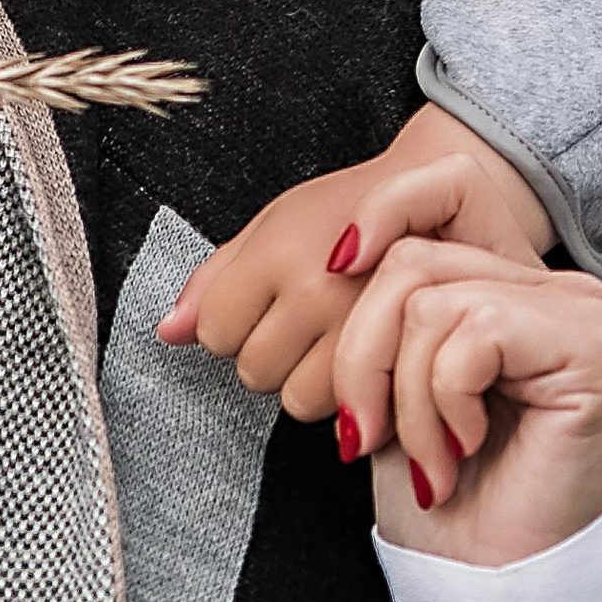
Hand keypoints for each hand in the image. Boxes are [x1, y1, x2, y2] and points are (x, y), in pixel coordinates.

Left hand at [157, 104, 553, 419]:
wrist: (434, 192)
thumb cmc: (343, 207)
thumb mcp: (272, 224)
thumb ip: (214, 278)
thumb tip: (167, 331)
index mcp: (278, 251)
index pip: (215, 329)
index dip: (227, 323)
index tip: (252, 307)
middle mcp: (318, 292)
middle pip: (253, 370)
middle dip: (264, 353)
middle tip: (295, 321)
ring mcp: (363, 328)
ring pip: (298, 401)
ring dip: (304, 380)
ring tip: (326, 339)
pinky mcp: (402, 358)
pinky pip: (348, 410)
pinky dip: (346, 395)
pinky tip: (356, 357)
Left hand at [341, 238, 601, 567]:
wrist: (487, 577)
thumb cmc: (445, 486)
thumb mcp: (395, 376)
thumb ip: (387, 304)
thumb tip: (338, 249)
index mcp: (513, 285)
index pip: (415, 235)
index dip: (363, 260)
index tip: (330, 281)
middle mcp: (557, 290)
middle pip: (412, 262)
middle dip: (366, 355)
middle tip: (368, 430)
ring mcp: (583, 317)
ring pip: (432, 302)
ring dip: (407, 398)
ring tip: (430, 458)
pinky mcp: (593, 352)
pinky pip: (474, 333)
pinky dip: (445, 401)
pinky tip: (466, 447)